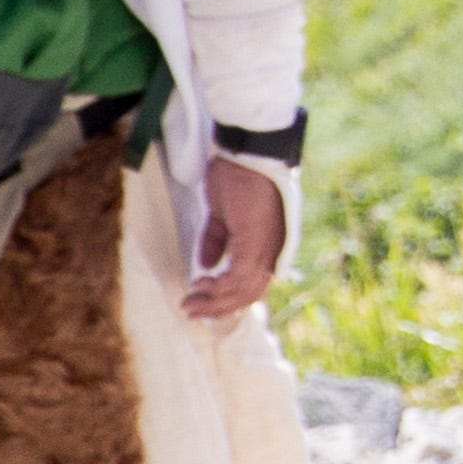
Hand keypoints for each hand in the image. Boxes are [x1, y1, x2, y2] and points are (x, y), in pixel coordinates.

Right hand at [182, 156, 290, 319]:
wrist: (246, 153)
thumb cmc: (236, 176)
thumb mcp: (221, 214)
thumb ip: (216, 240)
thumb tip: (206, 265)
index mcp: (267, 247)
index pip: (251, 284)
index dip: (227, 298)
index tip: (201, 302)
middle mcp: (272, 253)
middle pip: (248, 294)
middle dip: (217, 307)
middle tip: (190, 310)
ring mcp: (267, 249)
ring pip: (245, 291)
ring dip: (215, 302)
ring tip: (191, 302)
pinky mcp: (256, 243)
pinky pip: (240, 277)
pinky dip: (220, 287)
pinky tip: (200, 283)